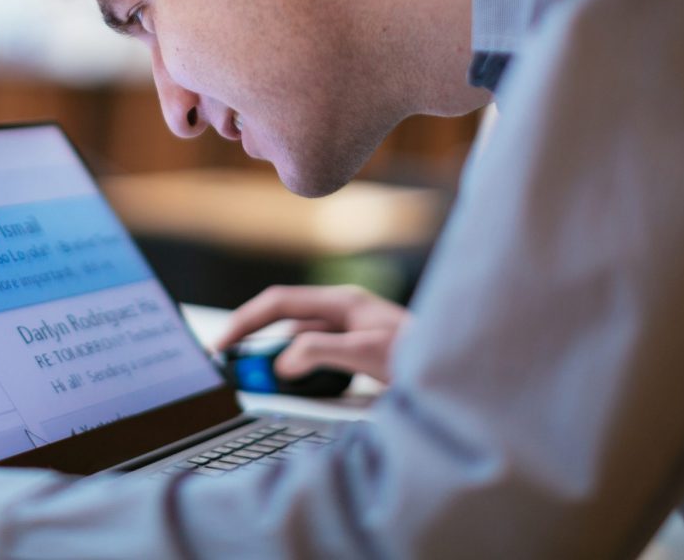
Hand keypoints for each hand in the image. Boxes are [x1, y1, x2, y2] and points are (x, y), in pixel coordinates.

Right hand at [214, 284, 409, 382]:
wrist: (459, 372)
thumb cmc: (420, 356)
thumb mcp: (366, 352)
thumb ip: (320, 353)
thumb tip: (282, 362)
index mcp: (341, 301)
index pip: (279, 303)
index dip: (246, 321)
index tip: (224, 344)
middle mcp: (342, 311)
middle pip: (284, 320)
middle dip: (254, 340)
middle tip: (232, 365)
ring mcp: (348, 331)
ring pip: (296, 339)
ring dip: (275, 357)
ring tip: (257, 377)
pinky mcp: (354, 351)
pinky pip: (312, 355)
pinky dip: (295, 367)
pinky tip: (293, 383)